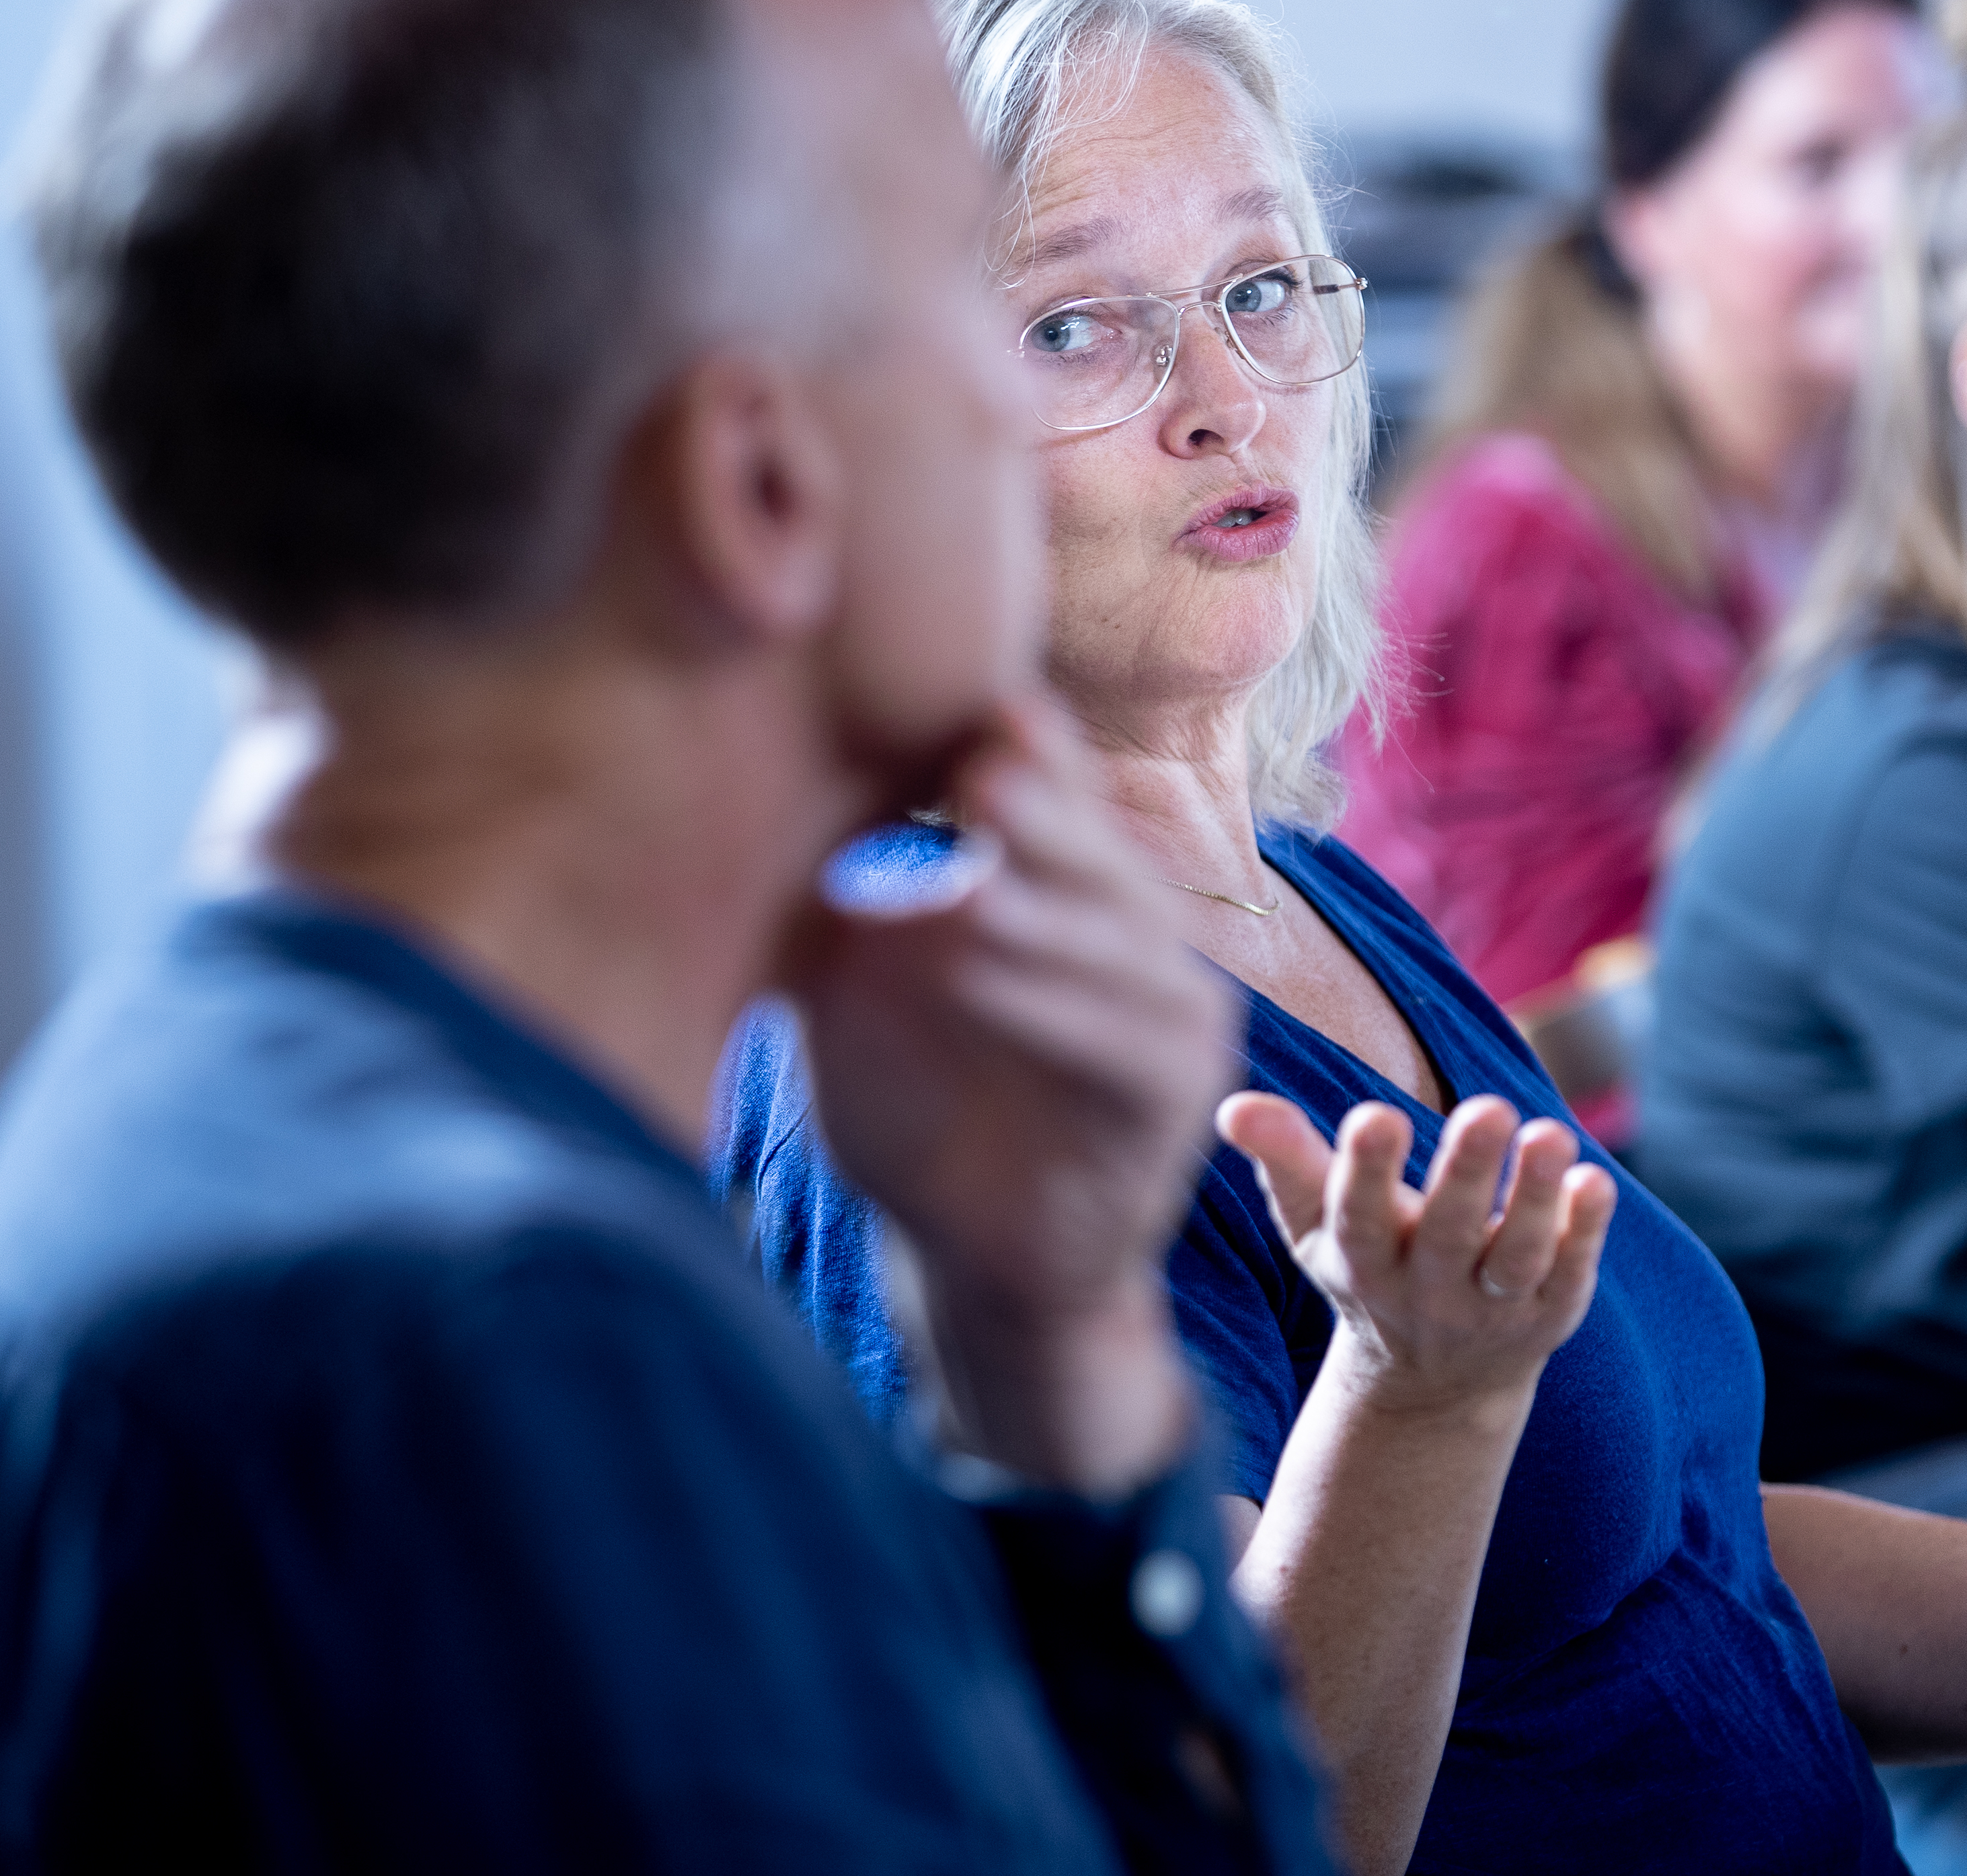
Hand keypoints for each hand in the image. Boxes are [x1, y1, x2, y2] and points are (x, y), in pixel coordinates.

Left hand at [777, 697, 1232, 1487]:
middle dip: (1047, 811)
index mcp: (1074, 897)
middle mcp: (1139, 940)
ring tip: (970, 876)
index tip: (967, 704)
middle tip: (982, 761)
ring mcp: (1171, 1015)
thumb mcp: (862, 1000)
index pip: (1061, 803)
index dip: (1029, 752)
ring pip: (1121, 940)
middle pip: (1100, 855)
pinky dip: (1048, 1004)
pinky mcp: (1173, 1096)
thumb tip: (793, 816)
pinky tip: (978, 971)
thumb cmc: (914, 1113)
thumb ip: (853, 919)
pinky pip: (1125, 1039)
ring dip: (1046, 906)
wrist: (975, 1261)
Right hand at [1219, 1093, 1613, 1421]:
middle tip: (1488, 1107)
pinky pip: (1570, 1274)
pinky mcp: (1550, 1314)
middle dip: (1466, 1172)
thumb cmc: (1371, 1266)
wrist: (1435, 1381)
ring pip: (1517, 1257)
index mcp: (1363, 1260)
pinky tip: (1596, 1182)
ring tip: (1552, 1134)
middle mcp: (1428, 1291)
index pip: (1361, 1217)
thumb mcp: (1316, 1222)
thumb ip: (1284, 1158)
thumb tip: (1233, 1105)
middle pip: (1449, 1234)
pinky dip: (1586, 1233)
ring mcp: (1492, 1308)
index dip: (1366, 1171)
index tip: (1377, 1116)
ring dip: (1536, 1199)